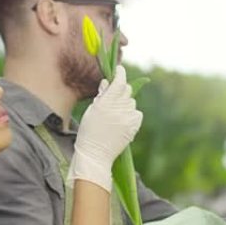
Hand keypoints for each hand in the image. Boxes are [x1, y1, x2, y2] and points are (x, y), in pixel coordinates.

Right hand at [67, 65, 142, 191]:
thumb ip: (101, 96)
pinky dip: (131, 114)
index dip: (120, 73)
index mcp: (105, 104)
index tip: (119, 70)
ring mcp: (128, 119)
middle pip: (127, 90)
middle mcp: (118, 110)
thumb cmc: (88, 133)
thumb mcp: (90, 112)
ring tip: (115, 114)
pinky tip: (122, 121)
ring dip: (125, 103)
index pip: (118, 82)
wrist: (95, 155)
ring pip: (132, 101)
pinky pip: (137, 113)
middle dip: (121, 90)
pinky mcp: (134, 127)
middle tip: (112, 97)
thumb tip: (107, 83)